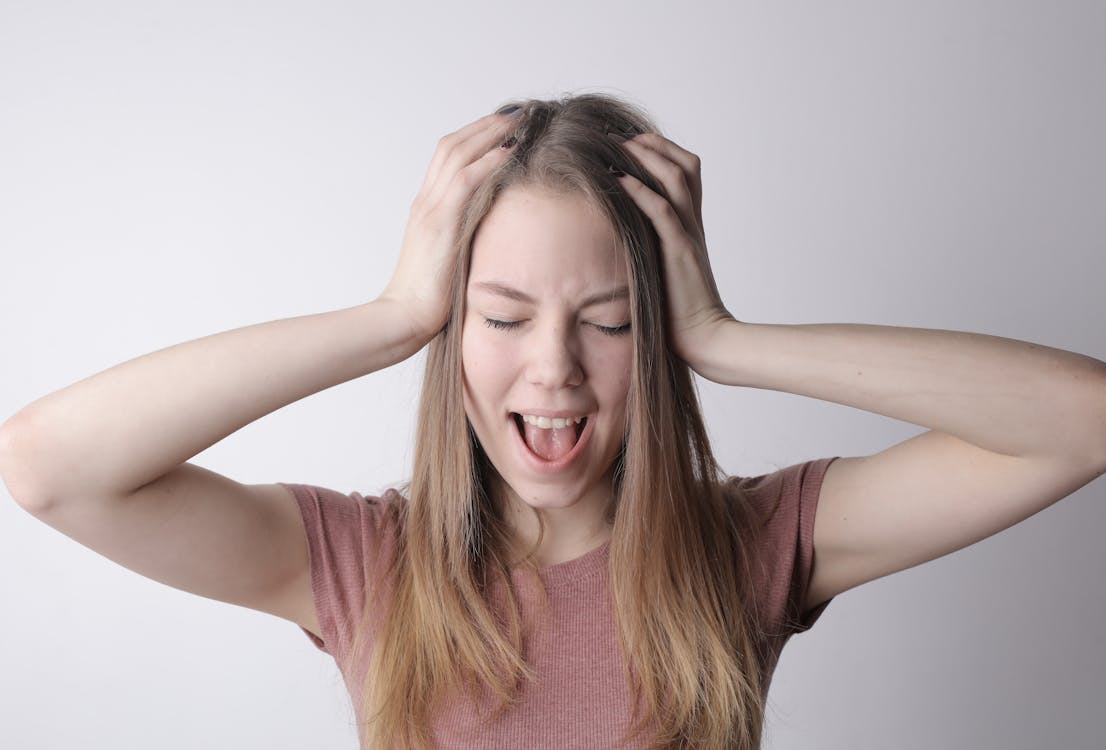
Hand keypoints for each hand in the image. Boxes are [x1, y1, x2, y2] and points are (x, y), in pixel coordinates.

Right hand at [379, 109, 520, 341]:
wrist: (404, 317)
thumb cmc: (429, 299)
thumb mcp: (450, 260)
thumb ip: (465, 239)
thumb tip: (494, 233)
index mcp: (427, 208)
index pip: (448, 158)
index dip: (476, 137)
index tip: (504, 126)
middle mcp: (425, 201)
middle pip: (453, 145)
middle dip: (486, 125)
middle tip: (517, 111)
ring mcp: (430, 209)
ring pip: (458, 153)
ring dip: (490, 133)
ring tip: (520, 120)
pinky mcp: (439, 223)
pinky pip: (466, 180)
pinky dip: (488, 160)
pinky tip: (511, 150)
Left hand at [613, 133, 734, 372]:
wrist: (704, 337)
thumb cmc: (679, 311)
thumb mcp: (664, 268)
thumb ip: (652, 247)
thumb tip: (620, 236)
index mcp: (692, 225)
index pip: (687, 172)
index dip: (663, 152)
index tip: (633, 144)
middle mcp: (693, 223)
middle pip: (686, 165)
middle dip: (655, 145)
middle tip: (622, 138)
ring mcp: (689, 234)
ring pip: (676, 178)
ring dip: (647, 157)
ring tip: (619, 148)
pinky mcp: (680, 251)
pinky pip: (661, 211)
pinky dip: (640, 190)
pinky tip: (619, 180)